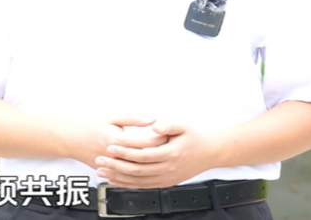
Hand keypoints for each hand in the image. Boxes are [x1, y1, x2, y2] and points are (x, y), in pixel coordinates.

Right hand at [61, 115, 169, 169]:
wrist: (69, 137)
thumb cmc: (88, 125)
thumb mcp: (110, 116)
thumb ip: (132, 118)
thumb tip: (151, 119)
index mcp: (116, 139)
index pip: (146, 143)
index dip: (161, 138)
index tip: (169, 132)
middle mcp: (114, 155)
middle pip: (144, 157)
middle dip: (160, 151)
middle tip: (169, 144)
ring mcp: (111, 166)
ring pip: (137, 170)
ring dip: (151, 163)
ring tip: (160, 155)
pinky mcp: (108, 171)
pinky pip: (127, 176)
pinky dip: (139, 172)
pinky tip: (146, 167)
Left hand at [94, 121, 222, 188]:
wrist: (211, 151)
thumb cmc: (195, 136)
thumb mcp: (184, 125)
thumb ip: (168, 124)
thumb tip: (155, 126)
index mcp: (171, 153)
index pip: (142, 154)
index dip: (125, 151)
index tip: (110, 146)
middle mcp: (168, 169)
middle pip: (137, 170)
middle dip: (116, 166)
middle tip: (100, 160)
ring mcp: (167, 178)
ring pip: (138, 181)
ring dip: (118, 177)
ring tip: (102, 172)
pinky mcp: (166, 182)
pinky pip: (144, 186)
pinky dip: (128, 184)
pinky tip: (116, 181)